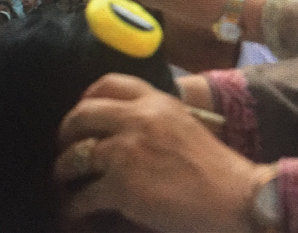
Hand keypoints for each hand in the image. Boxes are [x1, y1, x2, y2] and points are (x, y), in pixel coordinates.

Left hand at [55, 74, 266, 231]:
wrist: (234, 195)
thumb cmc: (215, 168)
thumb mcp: (186, 125)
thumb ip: (156, 119)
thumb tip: (124, 129)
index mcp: (157, 102)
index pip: (109, 83)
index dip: (87, 97)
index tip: (81, 113)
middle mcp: (138, 119)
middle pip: (81, 115)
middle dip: (65, 134)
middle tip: (65, 150)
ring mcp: (126, 151)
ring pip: (73, 157)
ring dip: (63, 174)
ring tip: (65, 185)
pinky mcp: (120, 186)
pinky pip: (81, 197)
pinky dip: (74, 208)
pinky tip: (76, 214)